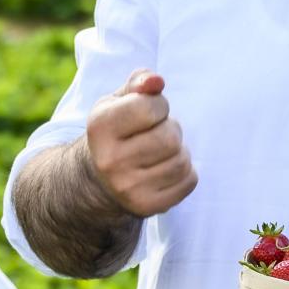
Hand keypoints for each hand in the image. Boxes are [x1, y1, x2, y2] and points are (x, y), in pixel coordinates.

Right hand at [82, 70, 197, 216]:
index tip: (146, 113)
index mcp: (100, 126)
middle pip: (169, 137)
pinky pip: (188, 181)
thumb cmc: (118, 129)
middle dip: (170, 130)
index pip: (151, 107)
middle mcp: (109, 160)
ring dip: (178, 152)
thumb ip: (140, 82)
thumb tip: (156, 81)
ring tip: (160, 153)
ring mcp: (127, 188)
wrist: (100, 180)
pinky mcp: (147, 207)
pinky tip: (164, 170)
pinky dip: (184, 172)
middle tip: (154, 134)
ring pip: (181, 160)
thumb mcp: (120, 100)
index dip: (158, 106)